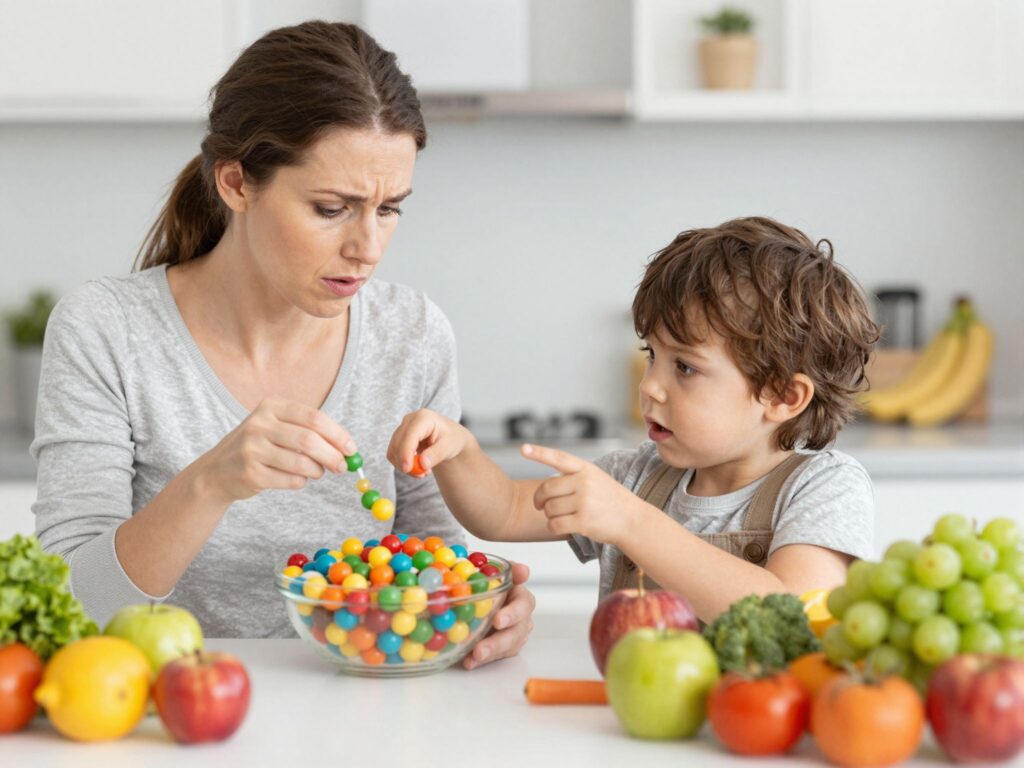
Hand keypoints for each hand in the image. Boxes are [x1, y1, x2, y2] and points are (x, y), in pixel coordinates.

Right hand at [195, 397, 354, 504]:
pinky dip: (301, 482)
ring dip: (317, 471)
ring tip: (317, 472)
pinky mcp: (251, 473)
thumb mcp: (277, 427)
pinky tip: (296, 478)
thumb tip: (347, 448)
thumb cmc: (259, 446)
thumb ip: (309, 432)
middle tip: (343, 467)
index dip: (337, 434)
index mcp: (270, 406)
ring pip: (302, 463)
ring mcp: (252, 449)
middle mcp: (259, 424)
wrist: (217, 471)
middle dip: (333, 456)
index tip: (351, 449)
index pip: (314, 418)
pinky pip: (291, 480)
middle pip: (310, 440)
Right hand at [387, 408, 471, 476]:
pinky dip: (402, 464)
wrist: (450, 437)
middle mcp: (409, 420)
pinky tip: (418, 467)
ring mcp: (402, 428)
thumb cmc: (451, 438)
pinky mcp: (398, 437)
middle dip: (406, 462)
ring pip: (393, 450)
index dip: (406, 452)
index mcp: (424, 417)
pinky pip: (394, 454)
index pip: (410, 435)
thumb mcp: (449, 446)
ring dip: (405, 465)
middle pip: (398, 443)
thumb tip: (423, 464)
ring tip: (424, 471)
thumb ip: (437, 454)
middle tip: (422, 475)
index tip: (407, 469)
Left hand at [463, 562, 534, 669]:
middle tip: (481, 648)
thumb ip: (507, 570)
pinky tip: (469, 661)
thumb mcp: (492, 570)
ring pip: (508, 647)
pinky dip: (482, 660)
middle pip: (516, 632)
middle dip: (498, 642)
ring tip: (473, 657)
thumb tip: (523, 570)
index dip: (512, 613)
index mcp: (520, 596)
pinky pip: (496, 657)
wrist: (479, 593)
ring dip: (490, 653)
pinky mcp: (504, 648)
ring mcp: (514, 633)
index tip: (498, 620)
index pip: (523, 605)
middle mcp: (521, 617)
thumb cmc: (488, 580)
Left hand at [521, 443, 648, 547]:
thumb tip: (546, 486)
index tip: (523, 449)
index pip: (559, 458)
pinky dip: (553, 527)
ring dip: (550, 515)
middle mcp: (584, 482)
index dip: (539, 453)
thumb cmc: (612, 501)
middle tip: (541, 505)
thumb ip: (575, 477)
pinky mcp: (583, 521)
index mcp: (586, 469)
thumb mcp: (597, 479)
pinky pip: (554, 524)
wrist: (634, 521)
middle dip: (540, 499)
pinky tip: (562, 526)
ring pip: (549, 509)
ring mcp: (584, 502)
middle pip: (546, 489)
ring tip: (563, 516)